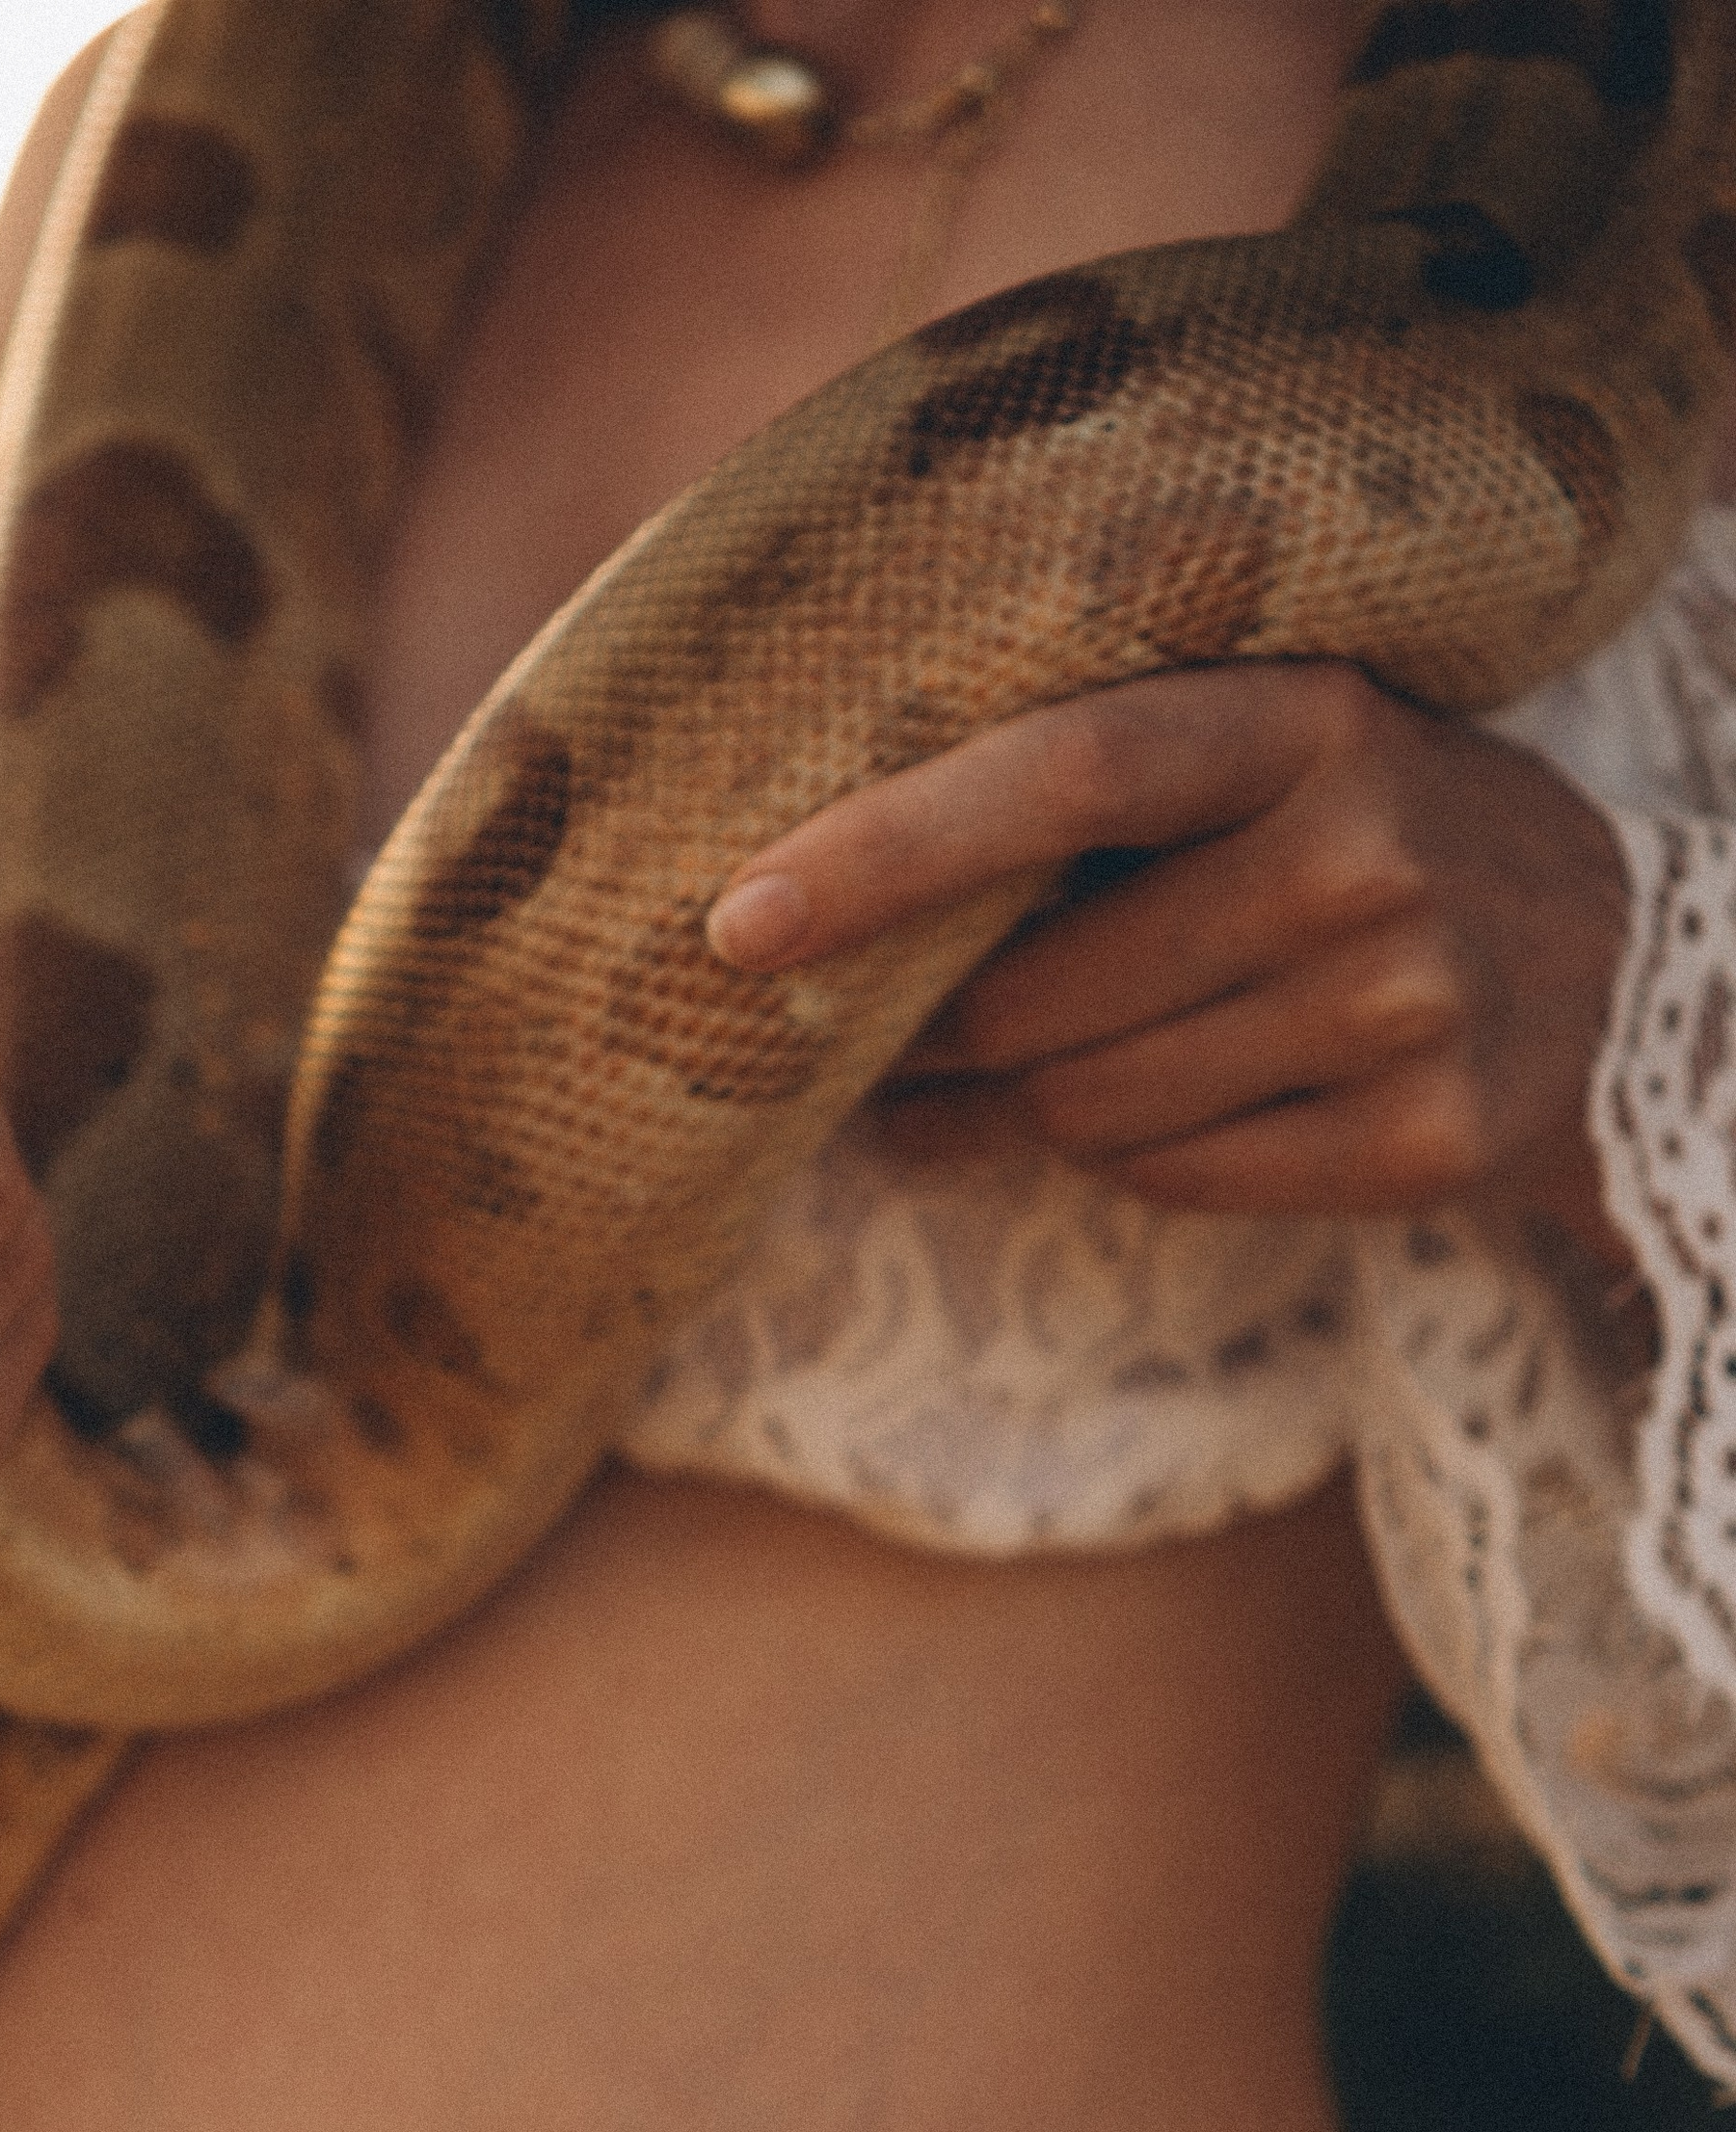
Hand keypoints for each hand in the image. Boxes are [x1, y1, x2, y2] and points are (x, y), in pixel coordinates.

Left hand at [705, 662, 1634, 1265]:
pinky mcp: (1425, 1138)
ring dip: (1048, 1107)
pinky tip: (1199, 1108)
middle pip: (1039, 1002)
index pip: (1062, 770)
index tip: (738, 919)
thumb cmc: (1367, 853)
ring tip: (1104, 1057)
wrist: (1625, 975)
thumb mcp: (1266, 770)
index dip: (888, 850)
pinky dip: (1146, 1161)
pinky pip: (1176, 1181)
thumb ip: (1080, 814)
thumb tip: (807, 938)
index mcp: (1305, 719)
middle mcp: (1362, 852)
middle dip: (957, 1037)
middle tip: (928, 1036)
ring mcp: (1407, 1002)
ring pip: (1091, 1109)